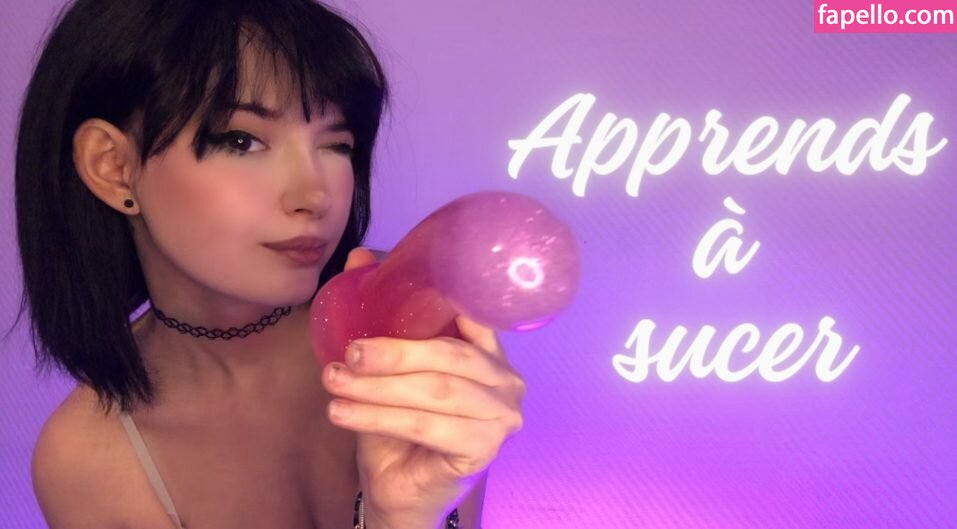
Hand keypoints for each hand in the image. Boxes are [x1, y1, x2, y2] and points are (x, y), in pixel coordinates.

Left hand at [320, 247, 526, 527]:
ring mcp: (501, 417)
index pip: (473, 315)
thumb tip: (358, 258)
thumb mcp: (387, 368)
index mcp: (490, 353)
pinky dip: (380, 417)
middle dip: (393, 352)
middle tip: (348, 354)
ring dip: (377, 387)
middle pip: (449, 356)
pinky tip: (345, 413)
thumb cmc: (401, 427)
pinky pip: (427, 426)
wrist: (402, 491)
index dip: (439, 298)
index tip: (392, 288)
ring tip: (334, 382)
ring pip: (435, 391)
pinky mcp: (484, 449)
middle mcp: (506, 381)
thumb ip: (381, 316)